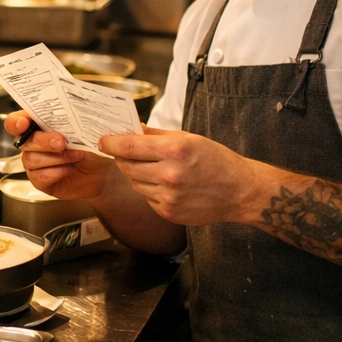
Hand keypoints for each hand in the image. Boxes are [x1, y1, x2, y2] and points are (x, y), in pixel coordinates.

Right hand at [5, 110, 111, 199]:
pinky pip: (39, 176)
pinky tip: (71, 168)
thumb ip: (74, 124)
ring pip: (32, 159)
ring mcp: (34, 162)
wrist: (101, 172)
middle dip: (43, 141)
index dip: (16, 122)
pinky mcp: (39, 180)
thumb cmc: (91, 147)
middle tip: (61, 142)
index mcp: (39, 125)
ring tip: (76, 156)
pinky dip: (58, 172)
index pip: (17, 121)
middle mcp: (33, 143)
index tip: (23, 123)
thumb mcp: (86, 131)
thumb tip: (71, 120)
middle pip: (24, 141)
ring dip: (57, 158)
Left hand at [99, 126, 262, 226]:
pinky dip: (150, 189)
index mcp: (174, 151)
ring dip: (136, 174)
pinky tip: (166, 184)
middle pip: (127, 166)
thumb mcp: (188, 138)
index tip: (102, 141)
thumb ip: (156, 135)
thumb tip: (131, 129)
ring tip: (153, 168)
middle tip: (124, 152)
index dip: (111, 143)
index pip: (129, 147)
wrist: (240, 191)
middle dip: (122, 158)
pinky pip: (147, 197)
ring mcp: (168, 197)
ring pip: (135, 183)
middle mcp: (169, 175)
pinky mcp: (169, 212)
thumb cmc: (216, 160)